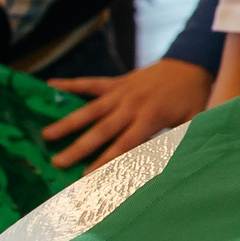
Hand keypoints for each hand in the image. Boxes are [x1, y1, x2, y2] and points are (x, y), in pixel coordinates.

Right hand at [43, 58, 214, 169]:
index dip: (106, 161)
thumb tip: (180, 166)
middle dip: (79, 147)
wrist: (191, 63)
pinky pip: (91, 83)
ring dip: (69, 121)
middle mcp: (132, 106)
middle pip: (102, 130)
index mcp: (150, 118)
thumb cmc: (192, 97)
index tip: (87, 177)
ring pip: (91, 109)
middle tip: (56, 162)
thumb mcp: (193, 121)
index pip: (124, 145)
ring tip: (46, 134)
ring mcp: (122, 92)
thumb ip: (183, 141)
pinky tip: (50, 86)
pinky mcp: (117, 82)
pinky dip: (71, 84)